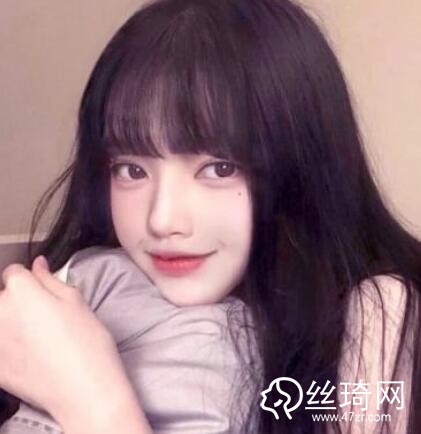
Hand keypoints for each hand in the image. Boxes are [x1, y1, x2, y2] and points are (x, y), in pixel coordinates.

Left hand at [0, 256, 127, 425]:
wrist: (83, 387)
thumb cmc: (86, 339)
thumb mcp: (75, 301)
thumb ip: (50, 280)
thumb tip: (38, 264)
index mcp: (20, 290)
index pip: (13, 272)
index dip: (30, 279)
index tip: (42, 291)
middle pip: (2, 296)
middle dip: (18, 300)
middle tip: (43, 316)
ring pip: (0, 319)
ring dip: (11, 321)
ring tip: (36, 337)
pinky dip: (8, 344)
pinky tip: (28, 354)